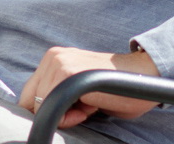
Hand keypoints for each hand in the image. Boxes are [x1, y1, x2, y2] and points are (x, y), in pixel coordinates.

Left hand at [19, 47, 160, 128]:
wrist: (144, 74)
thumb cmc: (115, 87)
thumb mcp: (79, 87)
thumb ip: (58, 93)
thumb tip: (39, 112)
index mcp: (54, 58)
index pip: (29, 93)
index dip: (44, 111)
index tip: (69, 113)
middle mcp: (53, 57)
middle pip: (32, 101)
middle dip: (55, 112)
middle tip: (83, 109)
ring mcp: (59, 63)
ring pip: (42, 105)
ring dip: (66, 114)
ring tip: (90, 104)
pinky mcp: (67, 72)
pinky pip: (52, 105)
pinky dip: (71, 116)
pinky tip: (91, 106)